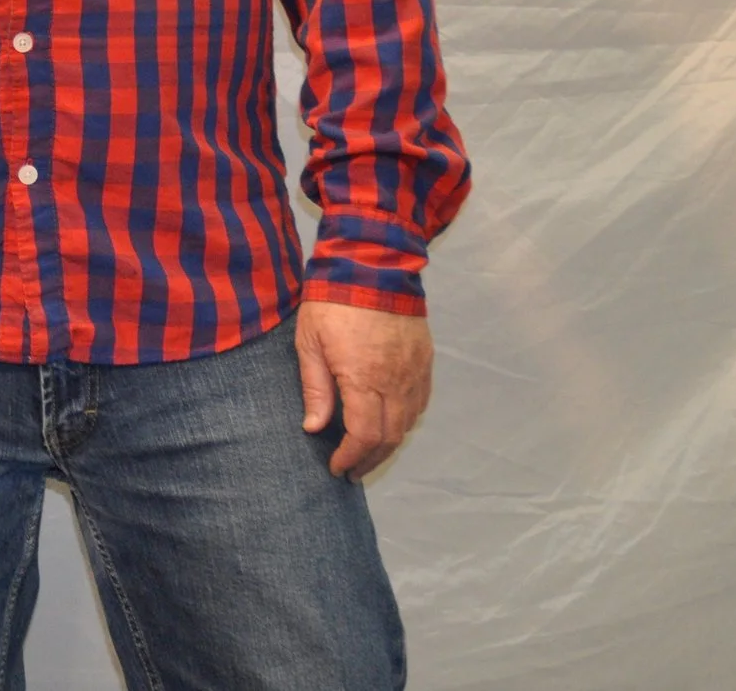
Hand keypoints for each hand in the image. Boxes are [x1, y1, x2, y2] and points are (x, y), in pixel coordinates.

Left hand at [295, 300, 432, 481]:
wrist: (372, 264)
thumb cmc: (332, 302)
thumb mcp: (310, 343)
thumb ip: (315, 388)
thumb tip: (314, 428)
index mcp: (365, 379)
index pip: (364, 436)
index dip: (351, 457)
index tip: (337, 467)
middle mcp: (396, 382)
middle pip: (390, 437)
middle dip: (370, 460)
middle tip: (352, 470)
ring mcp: (415, 372)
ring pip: (409, 423)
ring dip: (389, 445)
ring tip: (368, 454)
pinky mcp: (425, 360)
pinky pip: (420, 403)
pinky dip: (405, 422)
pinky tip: (390, 425)